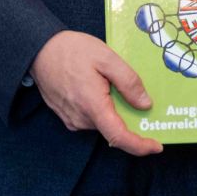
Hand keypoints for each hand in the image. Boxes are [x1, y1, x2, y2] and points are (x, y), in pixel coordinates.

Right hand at [30, 30, 162, 156]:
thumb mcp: (107, 58)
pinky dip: (103, 109)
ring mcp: (71, 119)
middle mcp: (80, 118)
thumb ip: (128, 82)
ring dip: (116, 111)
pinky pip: (92, 117)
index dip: (140, 146)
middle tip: (144, 100)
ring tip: (119, 87)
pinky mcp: (67, 115)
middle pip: (113, 128)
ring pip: (103, 122)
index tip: (157, 146)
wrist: (39, 49)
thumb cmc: (73, 51)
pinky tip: (104, 89)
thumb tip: (145, 104)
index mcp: (92, 105)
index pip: (119, 137)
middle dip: (131, 119)